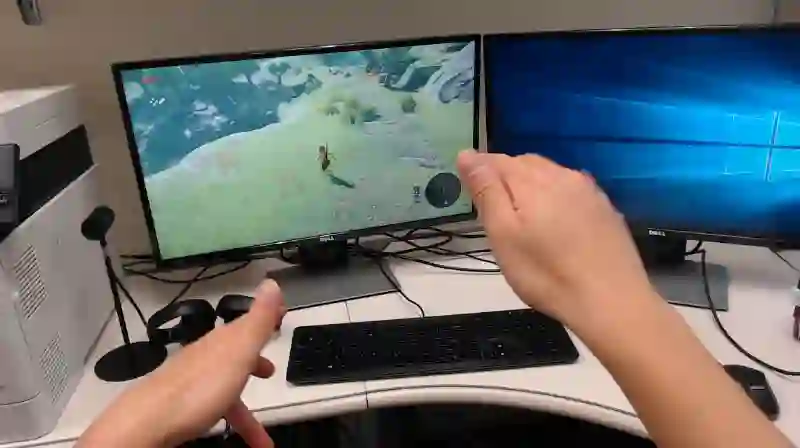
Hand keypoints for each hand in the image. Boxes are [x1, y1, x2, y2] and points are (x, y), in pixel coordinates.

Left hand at [78, 280, 286, 447]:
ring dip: (245, 411)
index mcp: (223, 342)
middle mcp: (206, 357)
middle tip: (269, 372)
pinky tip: (230, 436)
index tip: (280, 318)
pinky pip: (212, 410)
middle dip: (253, 363)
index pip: (248, 325)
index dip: (265, 322)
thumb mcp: (238, 350)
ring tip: (262, 439)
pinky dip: (227, 423)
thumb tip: (272, 281)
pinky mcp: (180, 406)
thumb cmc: (200, 386)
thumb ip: (258, 319)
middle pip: (235, 356)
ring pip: (225, 389)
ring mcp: (191, 381)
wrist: (147, 421)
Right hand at [457, 150, 655, 326]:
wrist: (611, 301)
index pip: (497, 160)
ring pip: (551, 174)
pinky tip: (556, 219)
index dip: (479, 168)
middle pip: (526, 163)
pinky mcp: (606, 210)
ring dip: (532, 184)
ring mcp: (589, 192)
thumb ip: (486, 191)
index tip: (468, 186)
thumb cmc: (546, 274)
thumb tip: (468, 154)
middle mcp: (563, 176)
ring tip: (522, 212)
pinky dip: (557, 196)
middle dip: (506, 175)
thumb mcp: (503, 235)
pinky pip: (573, 190)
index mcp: (533, 181)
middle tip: (492, 204)